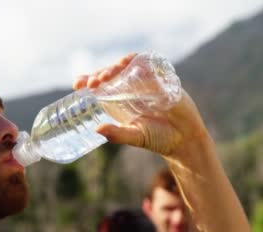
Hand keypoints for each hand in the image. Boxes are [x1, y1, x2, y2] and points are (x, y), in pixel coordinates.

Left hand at [73, 53, 209, 157]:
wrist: (185, 138)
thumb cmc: (159, 139)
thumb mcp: (136, 136)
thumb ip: (118, 134)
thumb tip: (98, 130)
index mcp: (120, 99)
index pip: (101, 84)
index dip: (88, 80)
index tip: (77, 84)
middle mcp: (131, 88)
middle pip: (111, 72)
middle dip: (101, 74)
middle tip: (93, 83)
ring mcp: (147, 81)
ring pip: (128, 65)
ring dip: (116, 66)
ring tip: (107, 76)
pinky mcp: (162, 78)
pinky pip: (150, 64)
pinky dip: (139, 62)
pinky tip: (130, 64)